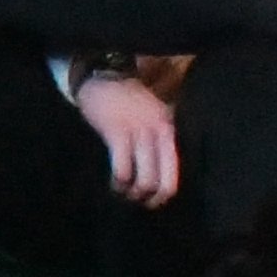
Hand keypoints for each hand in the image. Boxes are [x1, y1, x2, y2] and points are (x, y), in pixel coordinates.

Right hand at [75, 67, 182, 208]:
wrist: (102, 75)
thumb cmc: (126, 98)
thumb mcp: (153, 115)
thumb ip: (159, 138)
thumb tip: (160, 171)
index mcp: (168, 130)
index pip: (174, 172)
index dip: (164, 193)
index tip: (152, 200)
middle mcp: (158, 133)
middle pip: (160, 180)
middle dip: (148, 197)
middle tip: (136, 201)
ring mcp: (138, 133)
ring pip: (143, 179)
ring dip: (132, 192)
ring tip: (122, 192)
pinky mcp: (116, 133)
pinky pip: (122, 168)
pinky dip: (119, 182)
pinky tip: (113, 183)